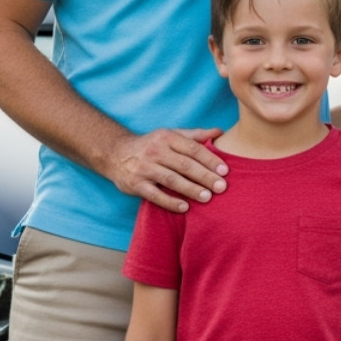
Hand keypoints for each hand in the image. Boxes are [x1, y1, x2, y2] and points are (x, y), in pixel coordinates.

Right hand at [107, 128, 225, 212]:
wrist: (115, 154)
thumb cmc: (151, 145)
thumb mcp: (170, 134)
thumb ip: (195, 135)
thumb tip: (219, 132)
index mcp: (167, 137)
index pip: (192, 149)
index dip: (210, 159)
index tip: (225, 171)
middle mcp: (155, 151)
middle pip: (184, 165)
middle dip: (205, 176)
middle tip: (221, 187)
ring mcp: (144, 168)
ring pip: (171, 180)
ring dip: (191, 189)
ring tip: (207, 197)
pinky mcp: (135, 184)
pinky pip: (155, 195)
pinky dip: (170, 202)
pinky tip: (184, 208)